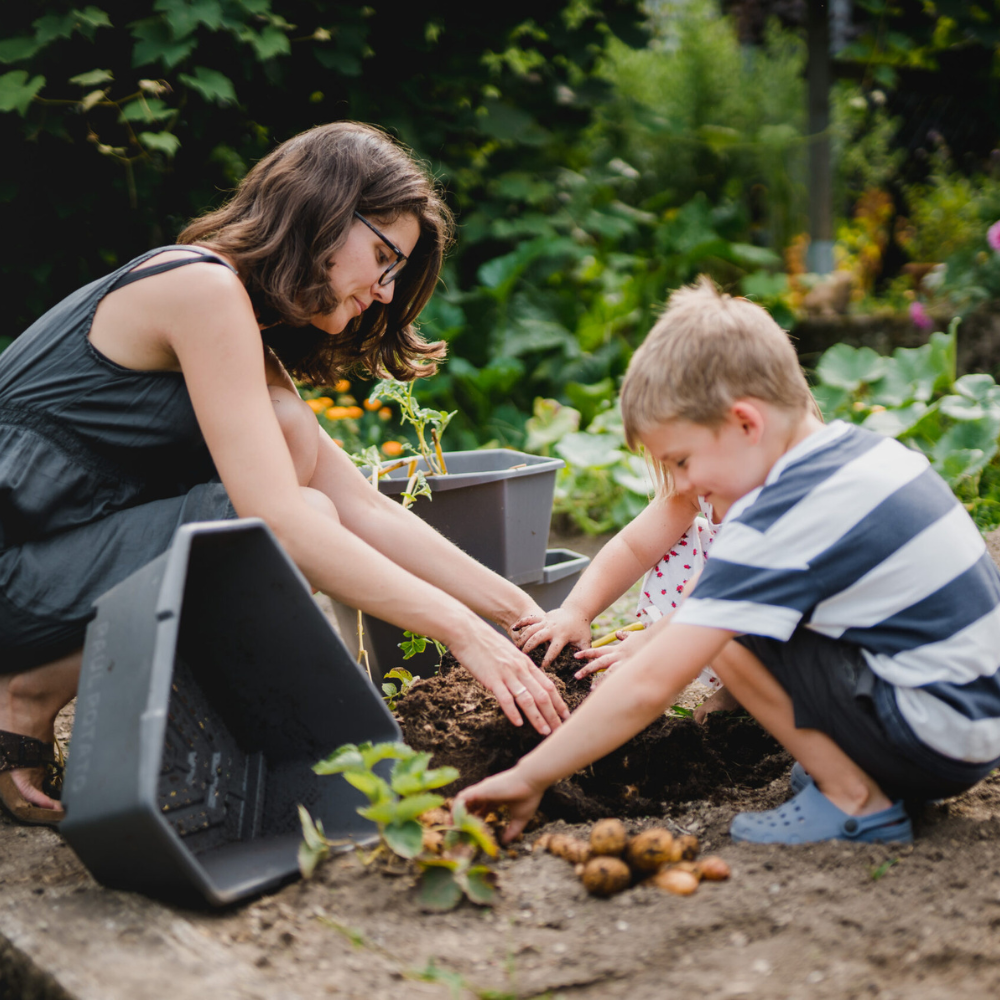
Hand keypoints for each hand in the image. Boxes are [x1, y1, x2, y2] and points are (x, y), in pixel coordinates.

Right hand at [449, 626, 570, 734]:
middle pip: (542, 695)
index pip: (548, 686)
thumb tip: (526, 682)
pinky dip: (513, 712)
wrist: (467, 631)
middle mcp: (520, 669)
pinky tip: (518, 724)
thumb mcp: (509, 653)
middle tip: (561, 730)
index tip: (566, 716)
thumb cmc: (486, 642)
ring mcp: (506, 674)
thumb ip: (519, 667)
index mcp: (526, 663)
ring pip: (527, 699)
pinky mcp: (491, 679)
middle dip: (553, 715)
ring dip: (538, 718)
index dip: (559, 702)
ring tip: (545, 732)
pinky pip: (505, 698)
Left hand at [456, 766, 542, 842]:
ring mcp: (482, 791)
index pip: (481, 810)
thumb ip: (512, 831)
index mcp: (496, 798)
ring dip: (457, 813)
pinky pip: (462, 798)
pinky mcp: (480, 789)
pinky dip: (457, 808)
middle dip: (463, 819)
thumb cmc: (528, 797)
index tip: (473, 833)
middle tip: (459, 833)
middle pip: (470, 806)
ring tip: (453, 829)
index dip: (476, 821)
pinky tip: (456, 821)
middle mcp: (487, 794)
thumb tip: (504, 843)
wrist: (531, 782)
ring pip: (463, 802)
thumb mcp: (520, 818)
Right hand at [512, 606, 591, 667]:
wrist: (578, 610)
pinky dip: (521, 623)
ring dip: (523, 638)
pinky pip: (530, 619)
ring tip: (517, 647)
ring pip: (531, 629)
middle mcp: (552, 628)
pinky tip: (513, 628)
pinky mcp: (542, 617)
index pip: (553, 650)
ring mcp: (546, 621)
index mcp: (562, 636)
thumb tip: (588, 669)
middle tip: (522, 657)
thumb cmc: (581, 629)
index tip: (541, 668)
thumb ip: (585, 655)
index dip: (547, 659)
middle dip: (529, 647)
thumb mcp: (585, 641)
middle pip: (537, 638)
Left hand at [571, 625, 653, 683]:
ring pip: (610, 673)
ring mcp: (626, 663)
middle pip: (600, 662)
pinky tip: (611, 694)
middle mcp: (619, 656)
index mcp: (617, 649)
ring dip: (600, 681)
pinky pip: (623, 679)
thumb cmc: (646, 639)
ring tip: (591, 690)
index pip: (598, 650)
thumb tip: (618, 633)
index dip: (586, 653)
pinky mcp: (634, 669)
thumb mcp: (632, 635)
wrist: (657, 640)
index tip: (575, 656)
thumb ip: (624, 636)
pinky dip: (616, 685)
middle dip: (587, 669)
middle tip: (576, 676)